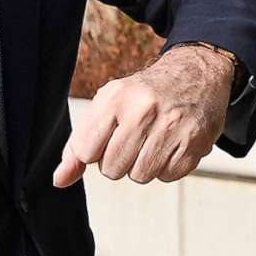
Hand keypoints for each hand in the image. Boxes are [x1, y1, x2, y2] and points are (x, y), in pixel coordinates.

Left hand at [55, 44, 233, 187]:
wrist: (196, 75)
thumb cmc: (144, 95)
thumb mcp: (106, 107)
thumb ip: (78, 145)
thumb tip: (59, 180)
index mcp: (115, 97)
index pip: (85, 151)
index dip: (93, 152)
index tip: (106, 137)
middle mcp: (144, 109)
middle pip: (112, 169)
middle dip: (118, 161)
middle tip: (133, 138)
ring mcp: (172, 126)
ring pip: (140, 176)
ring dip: (143, 166)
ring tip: (152, 141)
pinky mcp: (195, 141)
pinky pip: (168, 176)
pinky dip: (166, 167)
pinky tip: (171, 144)